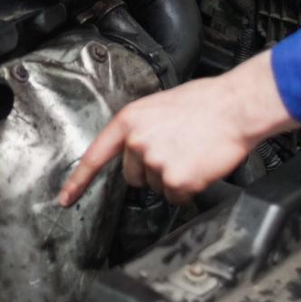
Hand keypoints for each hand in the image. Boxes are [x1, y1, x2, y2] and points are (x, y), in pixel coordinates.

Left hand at [57, 52, 297, 206]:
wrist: (235, 106)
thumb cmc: (206, 102)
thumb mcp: (161, 106)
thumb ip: (142, 128)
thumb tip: (136, 149)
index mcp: (130, 120)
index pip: (96, 155)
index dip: (78, 181)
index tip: (65, 199)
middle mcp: (137, 142)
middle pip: (133, 177)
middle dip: (151, 171)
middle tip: (177, 150)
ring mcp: (155, 162)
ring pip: (157, 187)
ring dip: (174, 178)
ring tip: (192, 153)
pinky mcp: (175, 180)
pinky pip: (177, 197)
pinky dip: (189, 188)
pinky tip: (199, 167)